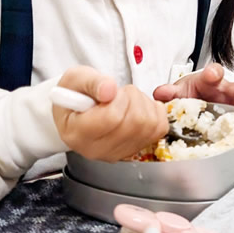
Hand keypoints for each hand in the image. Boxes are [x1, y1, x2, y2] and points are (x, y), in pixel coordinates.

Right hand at [52, 66, 166, 160]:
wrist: (77, 111)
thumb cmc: (74, 95)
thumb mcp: (75, 79)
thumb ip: (91, 82)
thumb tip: (109, 89)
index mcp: (77, 133)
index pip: (112, 118)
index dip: (118, 98)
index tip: (111, 90)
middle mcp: (98, 149)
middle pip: (135, 123)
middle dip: (133, 97)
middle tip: (119, 93)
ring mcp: (118, 153)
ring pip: (150, 125)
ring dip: (144, 103)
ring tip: (127, 99)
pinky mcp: (135, 150)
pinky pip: (159, 129)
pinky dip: (156, 111)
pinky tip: (140, 106)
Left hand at [153, 62, 233, 109]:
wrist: (194, 104)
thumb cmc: (190, 94)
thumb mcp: (179, 91)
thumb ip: (170, 93)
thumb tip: (161, 94)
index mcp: (209, 81)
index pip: (214, 72)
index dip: (214, 73)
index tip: (213, 75)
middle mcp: (225, 91)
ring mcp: (233, 106)